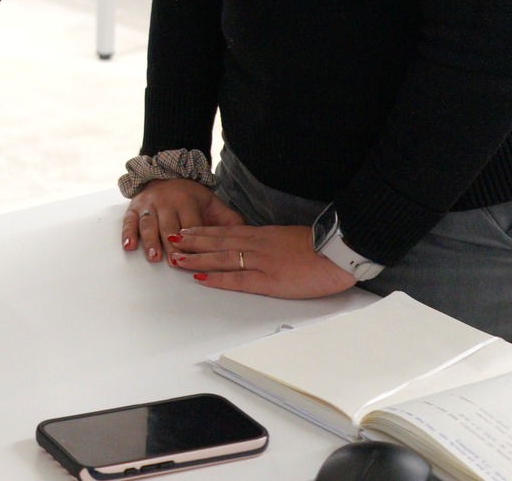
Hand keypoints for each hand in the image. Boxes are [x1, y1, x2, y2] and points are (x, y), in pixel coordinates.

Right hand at [123, 179, 240, 262]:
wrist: (165, 173)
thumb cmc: (190, 195)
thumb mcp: (211, 202)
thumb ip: (228, 220)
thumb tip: (247, 236)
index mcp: (187, 200)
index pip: (192, 224)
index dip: (195, 241)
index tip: (198, 257)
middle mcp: (166, 202)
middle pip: (169, 227)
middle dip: (172, 245)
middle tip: (175, 263)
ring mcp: (149, 205)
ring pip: (149, 225)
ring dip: (150, 241)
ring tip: (154, 257)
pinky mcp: (134, 208)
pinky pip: (129, 221)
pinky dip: (128, 233)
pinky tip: (129, 246)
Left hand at [167, 223, 358, 298]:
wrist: (340, 253)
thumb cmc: (323, 248)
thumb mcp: (294, 238)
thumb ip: (276, 242)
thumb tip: (266, 245)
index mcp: (264, 235)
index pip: (227, 231)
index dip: (205, 231)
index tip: (188, 230)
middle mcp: (257, 244)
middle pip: (218, 241)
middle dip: (192, 241)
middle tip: (171, 239)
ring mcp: (261, 262)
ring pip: (221, 257)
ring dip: (197, 258)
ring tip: (176, 257)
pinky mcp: (269, 280)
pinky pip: (237, 279)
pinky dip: (216, 278)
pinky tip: (201, 279)